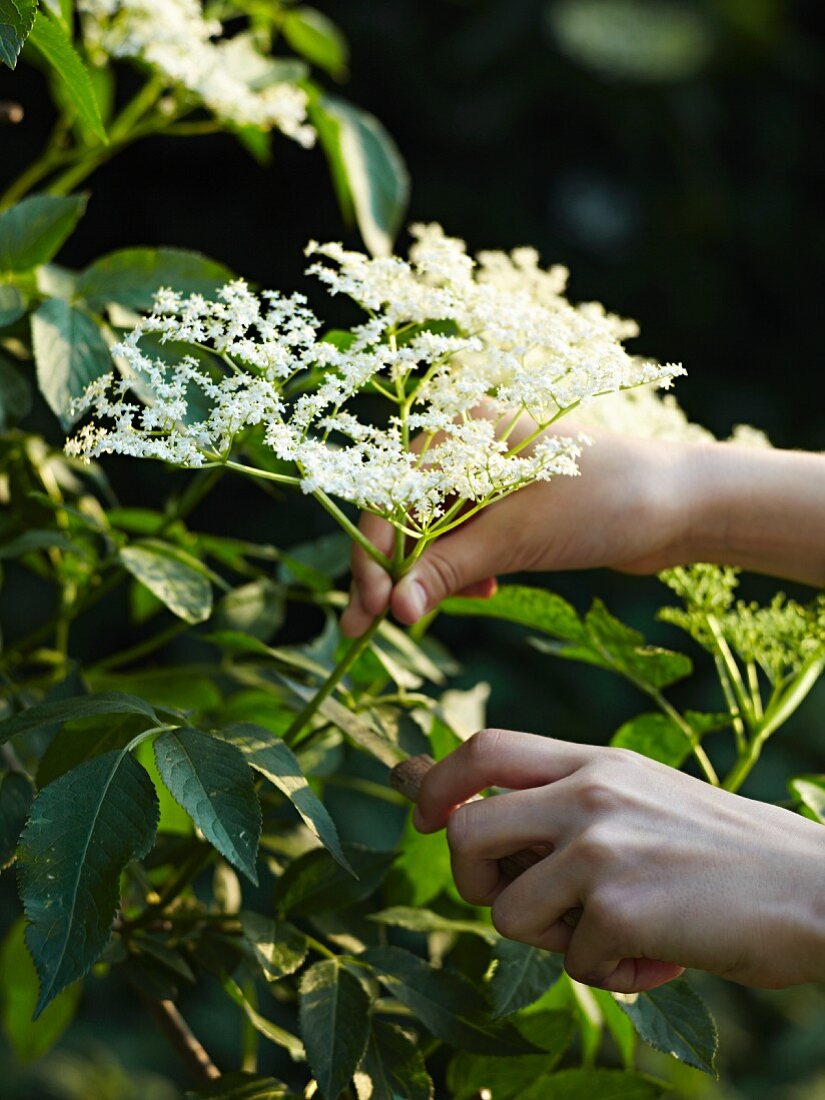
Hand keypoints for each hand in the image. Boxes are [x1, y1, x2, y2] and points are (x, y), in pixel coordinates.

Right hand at [342, 420, 691, 635]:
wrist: (680, 506)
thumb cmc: (602, 501)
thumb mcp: (517, 536)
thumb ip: (447, 569)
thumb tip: (394, 610)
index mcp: (461, 428)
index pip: (391, 497)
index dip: (374, 557)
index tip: (366, 613)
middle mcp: (466, 444)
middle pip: (404, 516)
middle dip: (393, 575)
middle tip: (371, 631)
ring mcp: (486, 474)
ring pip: (431, 533)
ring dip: (429, 576)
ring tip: (432, 616)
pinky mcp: (506, 505)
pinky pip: (462, 540)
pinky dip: (461, 571)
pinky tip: (482, 593)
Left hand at [414, 728, 824, 992]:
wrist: (816, 887)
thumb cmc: (725, 850)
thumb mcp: (641, 795)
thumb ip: (565, 798)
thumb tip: (472, 812)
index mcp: (594, 761)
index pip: (483, 748)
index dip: (436, 782)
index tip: (422, 812)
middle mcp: (588, 793)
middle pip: (466, 831)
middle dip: (473, 880)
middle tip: (521, 901)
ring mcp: (600, 848)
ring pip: (506, 912)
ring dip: (553, 940)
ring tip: (616, 932)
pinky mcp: (618, 908)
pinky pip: (574, 964)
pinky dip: (611, 974)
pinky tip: (660, 954)